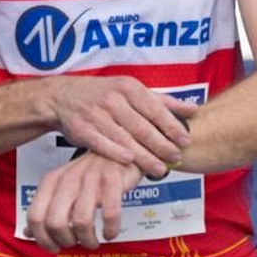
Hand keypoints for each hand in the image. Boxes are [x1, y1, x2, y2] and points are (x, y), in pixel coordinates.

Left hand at [24, 153, 144, 251]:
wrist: (118, 150)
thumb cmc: (89, 174)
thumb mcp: (61, 187)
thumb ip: (44, 209)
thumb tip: (28, 233)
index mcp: (51, 181)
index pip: (35, 217)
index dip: (43, 239)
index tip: (54, 248)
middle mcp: (68, 179)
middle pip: (55, 223)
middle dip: (65, 241)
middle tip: (75, 243)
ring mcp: (90, 179)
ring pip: (81, 221)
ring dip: (87, 239)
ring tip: (93, 242)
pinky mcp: (112, 181)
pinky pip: (110, 214)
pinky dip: (110, 230)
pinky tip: (109, 233)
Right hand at [47, 75, 195, 174]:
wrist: (63, 96)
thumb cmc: (104, 95)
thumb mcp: (132, 90)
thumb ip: (162, 101)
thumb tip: (193, 110)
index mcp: (129, 88)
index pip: (155, 109)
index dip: (172, 126)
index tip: (186, 140)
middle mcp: (113, 99)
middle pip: (142, 126)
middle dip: (161, 145)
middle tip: (176, 158)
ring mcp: (96, 113)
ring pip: (124, 138)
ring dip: (143, 155)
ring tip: (159, 168)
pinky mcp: (82, 128)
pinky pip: (101, 143)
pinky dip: (116, 153)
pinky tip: (130, 162)